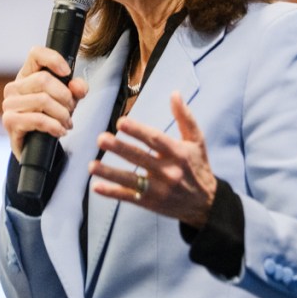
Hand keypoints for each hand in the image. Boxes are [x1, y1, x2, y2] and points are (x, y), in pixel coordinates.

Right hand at [1, 46, 87, 159]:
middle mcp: (14, 87)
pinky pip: (37, 119)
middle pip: (44, 80)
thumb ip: (77, 89)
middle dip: (65, 96)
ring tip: (67, 122)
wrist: (36, 147)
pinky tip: (60, 131)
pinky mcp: (9, 121)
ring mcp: (9, 104)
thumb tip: (77, 86)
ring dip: (62, 114)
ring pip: (42, 100)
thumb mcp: (68, 100)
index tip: (67, 72)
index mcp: (26, 75)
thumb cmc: (50, 117)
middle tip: (71, 109)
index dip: (53, 59)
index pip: (35, 54)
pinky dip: (54, 126)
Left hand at [88, 91, 217, 227]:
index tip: (121, 122)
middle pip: (140, 158)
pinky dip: (112, 193)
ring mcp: (158, 189)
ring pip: (131, 180)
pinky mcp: (150, 203)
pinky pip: (129, 198)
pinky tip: (96, 187)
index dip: (138, 131)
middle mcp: (168, 171)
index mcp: (178, 153)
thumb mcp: (197, 141)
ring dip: (110, 173)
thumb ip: (185, 117)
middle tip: (101, 138)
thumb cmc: (198, 166)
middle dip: (120, 148)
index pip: (155, 140)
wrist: (205, 204)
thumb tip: (174, 93)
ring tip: (92, 165)